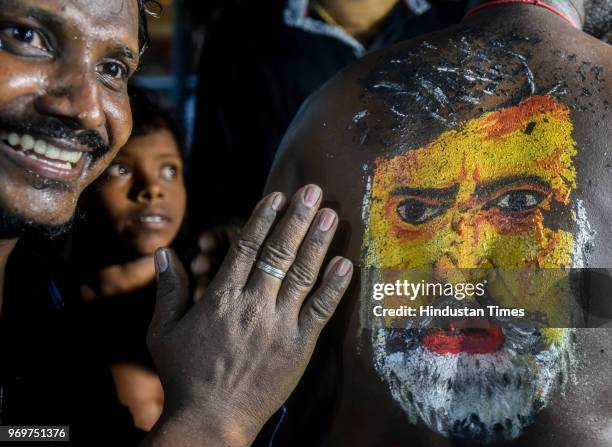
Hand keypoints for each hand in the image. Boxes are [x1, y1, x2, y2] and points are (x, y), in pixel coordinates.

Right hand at [142, 185, 352, 446]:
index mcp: (221, 297)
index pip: (246, 247)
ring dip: (318, 242)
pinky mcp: (299, 347)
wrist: (211, 420)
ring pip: (302, 274)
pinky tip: (345, 263)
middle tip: (312, 191)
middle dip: (297, 218)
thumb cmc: (184, 376)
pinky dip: (334, 286)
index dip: (263, 218)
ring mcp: (279, 325)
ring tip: (331, 214)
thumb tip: (163, 253)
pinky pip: (320, 311)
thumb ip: (168, 290)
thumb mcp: (163, 332)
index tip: (277, 196)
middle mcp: (253, 305)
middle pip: (278, 252)